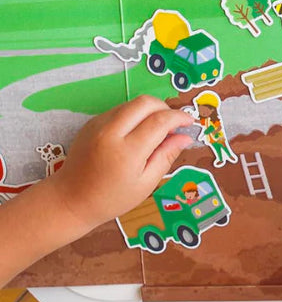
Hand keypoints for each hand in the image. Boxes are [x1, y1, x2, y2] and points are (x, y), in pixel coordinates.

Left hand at [44, 95, 191, 233]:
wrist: (71, 199)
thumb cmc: (112, 198)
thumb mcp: (146, 183)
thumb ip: (166, 156)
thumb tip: (185, 137)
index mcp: (127, 150)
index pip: (160, 121)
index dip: (179, 117)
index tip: (190, 123)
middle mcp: (111, 131)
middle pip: (145, 102)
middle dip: (165, 108)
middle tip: (174, 123)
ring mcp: (98, 124)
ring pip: (131, 104)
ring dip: (149, 111)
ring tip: (158, 130)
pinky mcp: (91, 123)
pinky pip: (119, 110)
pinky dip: (134, 116)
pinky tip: (138, 134)